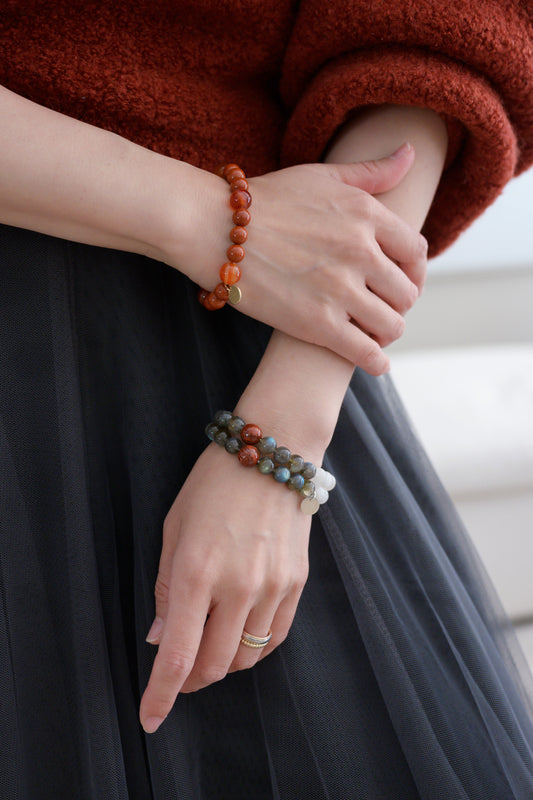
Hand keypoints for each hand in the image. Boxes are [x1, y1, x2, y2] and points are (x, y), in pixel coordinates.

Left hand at [139, 441, 313, 734]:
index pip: (178, 656)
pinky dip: (253, 649)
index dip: (161, 695)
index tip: (150, 719)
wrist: (274, 452)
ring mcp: (273, 587)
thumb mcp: (175, 527)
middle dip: (190, 682)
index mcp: (197, 572)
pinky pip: (275, 637)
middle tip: (178, 674)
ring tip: (208, 646)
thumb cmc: (215, 483)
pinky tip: (239, 635)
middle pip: (214, 666)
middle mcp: (238, 587)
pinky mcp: (297, 582)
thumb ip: (166, 587)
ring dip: (221, 664)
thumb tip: (161, 636)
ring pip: (246, 658)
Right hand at [167, 144, 425, 373]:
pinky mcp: (318, 324)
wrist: (213, 228)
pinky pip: (367, 353)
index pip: (416, 252)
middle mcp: (360, 251)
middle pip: (407, 292)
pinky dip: (376, 361)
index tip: (401, 279)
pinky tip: (373, 361)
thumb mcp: (321, 176)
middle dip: (399, 303)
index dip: (414, 271)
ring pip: (392, 325)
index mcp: (366, 215)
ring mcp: (340, 289)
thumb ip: (371, 171)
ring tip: (373, 333)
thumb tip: (410, 152)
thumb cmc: (265, 201)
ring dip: (387, 332)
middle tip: (383, 308)